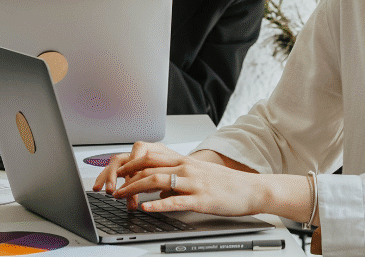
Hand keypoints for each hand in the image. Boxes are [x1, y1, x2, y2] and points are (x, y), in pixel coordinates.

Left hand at [92, 142, 263, 216]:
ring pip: (157, 180)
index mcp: (186, 162)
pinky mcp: (200, 199)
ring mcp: (193, 183)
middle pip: (149, 167)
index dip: (132, 163)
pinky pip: (175, 200)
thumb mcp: (199, 176)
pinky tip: (146, 207)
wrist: (252, 189)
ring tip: (121, 196)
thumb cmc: (227, 184)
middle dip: (127, 176)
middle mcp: (187, 168)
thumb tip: (159, 191)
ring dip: (135, 188)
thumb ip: (178, 180)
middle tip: (112, 185)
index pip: (152, 157)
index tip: (117, 171)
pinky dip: (157, 204)